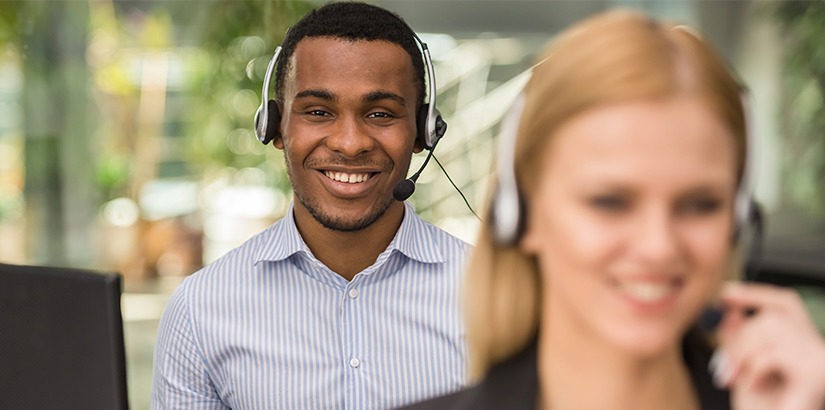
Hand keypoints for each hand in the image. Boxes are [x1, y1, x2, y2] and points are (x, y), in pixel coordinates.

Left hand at [711, 282, 824, 409]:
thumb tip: (730, 312)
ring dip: (743, 353)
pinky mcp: (818, 375)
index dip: (756, 293)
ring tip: (734, 380)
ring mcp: (822, 362)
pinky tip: (752, 386)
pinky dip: (754, 368)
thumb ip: (739, 343)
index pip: (786, 304)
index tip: (725, 293)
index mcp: (804, 348)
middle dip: (739, 335)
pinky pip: (775, 353)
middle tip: (723, 368)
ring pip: (772, 326)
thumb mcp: (743, 374)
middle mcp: (820, 352)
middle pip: (775, 314)